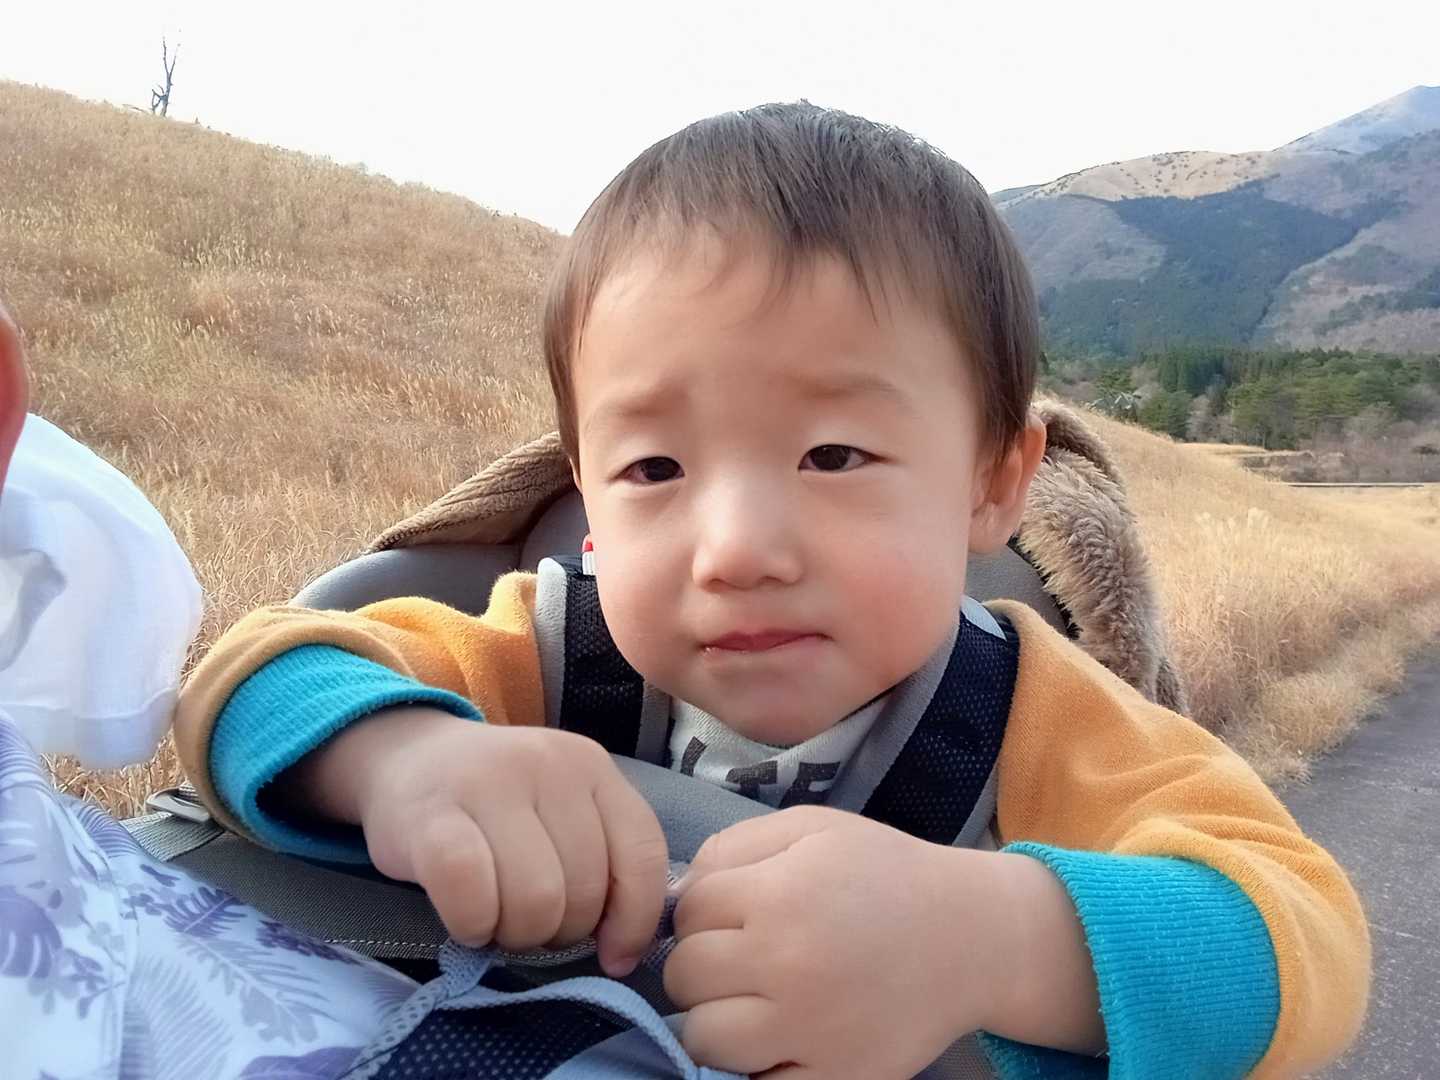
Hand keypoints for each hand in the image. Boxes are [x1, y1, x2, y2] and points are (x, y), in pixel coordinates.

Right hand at [288, 707, 669, 974]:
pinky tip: (467, 921)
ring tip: (497, 918)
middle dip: (560, 930)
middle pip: (584, 891)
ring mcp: (488, 783)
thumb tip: (623, 953)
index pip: (643, 854)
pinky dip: (474, 926)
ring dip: (516, 934)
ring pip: (535, 899)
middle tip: (529, 920)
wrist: (407, 759)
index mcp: (592, 766)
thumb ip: (604, 860)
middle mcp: (548, 765)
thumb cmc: (497, 802)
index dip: (635, 920)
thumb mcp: (564, 810)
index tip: (612, 954)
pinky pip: (472, 895)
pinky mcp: (430, 816)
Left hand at [663, 806, 990, 1078]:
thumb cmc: (887, 873)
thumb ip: (735, 846)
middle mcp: (786, 965)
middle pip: (684, 975)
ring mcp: (807, 1031)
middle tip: (747, 956)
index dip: (706, 908)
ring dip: (718, 1018)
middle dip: (705, 962)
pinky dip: (757, 1064)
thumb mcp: (813, 828)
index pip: (687, 912)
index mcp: (780, 895)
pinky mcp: (831, 1079)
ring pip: (702, 1037)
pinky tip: (784, 1035)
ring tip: (758, 999)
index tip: (739, 911)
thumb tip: (676, 894)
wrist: (972, 937)